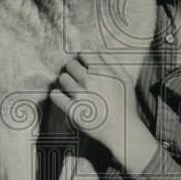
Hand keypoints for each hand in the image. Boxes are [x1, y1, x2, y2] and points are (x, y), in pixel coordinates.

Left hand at [49, 52, 157, 173]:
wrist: (122, 129)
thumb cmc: (125, 104)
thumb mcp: (126, 78)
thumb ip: (113, 62)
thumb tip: (98, 50)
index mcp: (102, 71)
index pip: (84, 53)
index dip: (84, 59)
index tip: (86, 66)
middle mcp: (89, 80)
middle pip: (70, 65)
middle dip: (73, 70)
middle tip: (78, 78)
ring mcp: (79, 95)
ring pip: (62, 78)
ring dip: (65, 82)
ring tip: (72, 88)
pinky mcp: (72, 109)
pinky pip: (55, 96)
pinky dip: (56, 95)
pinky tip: (62, 97)